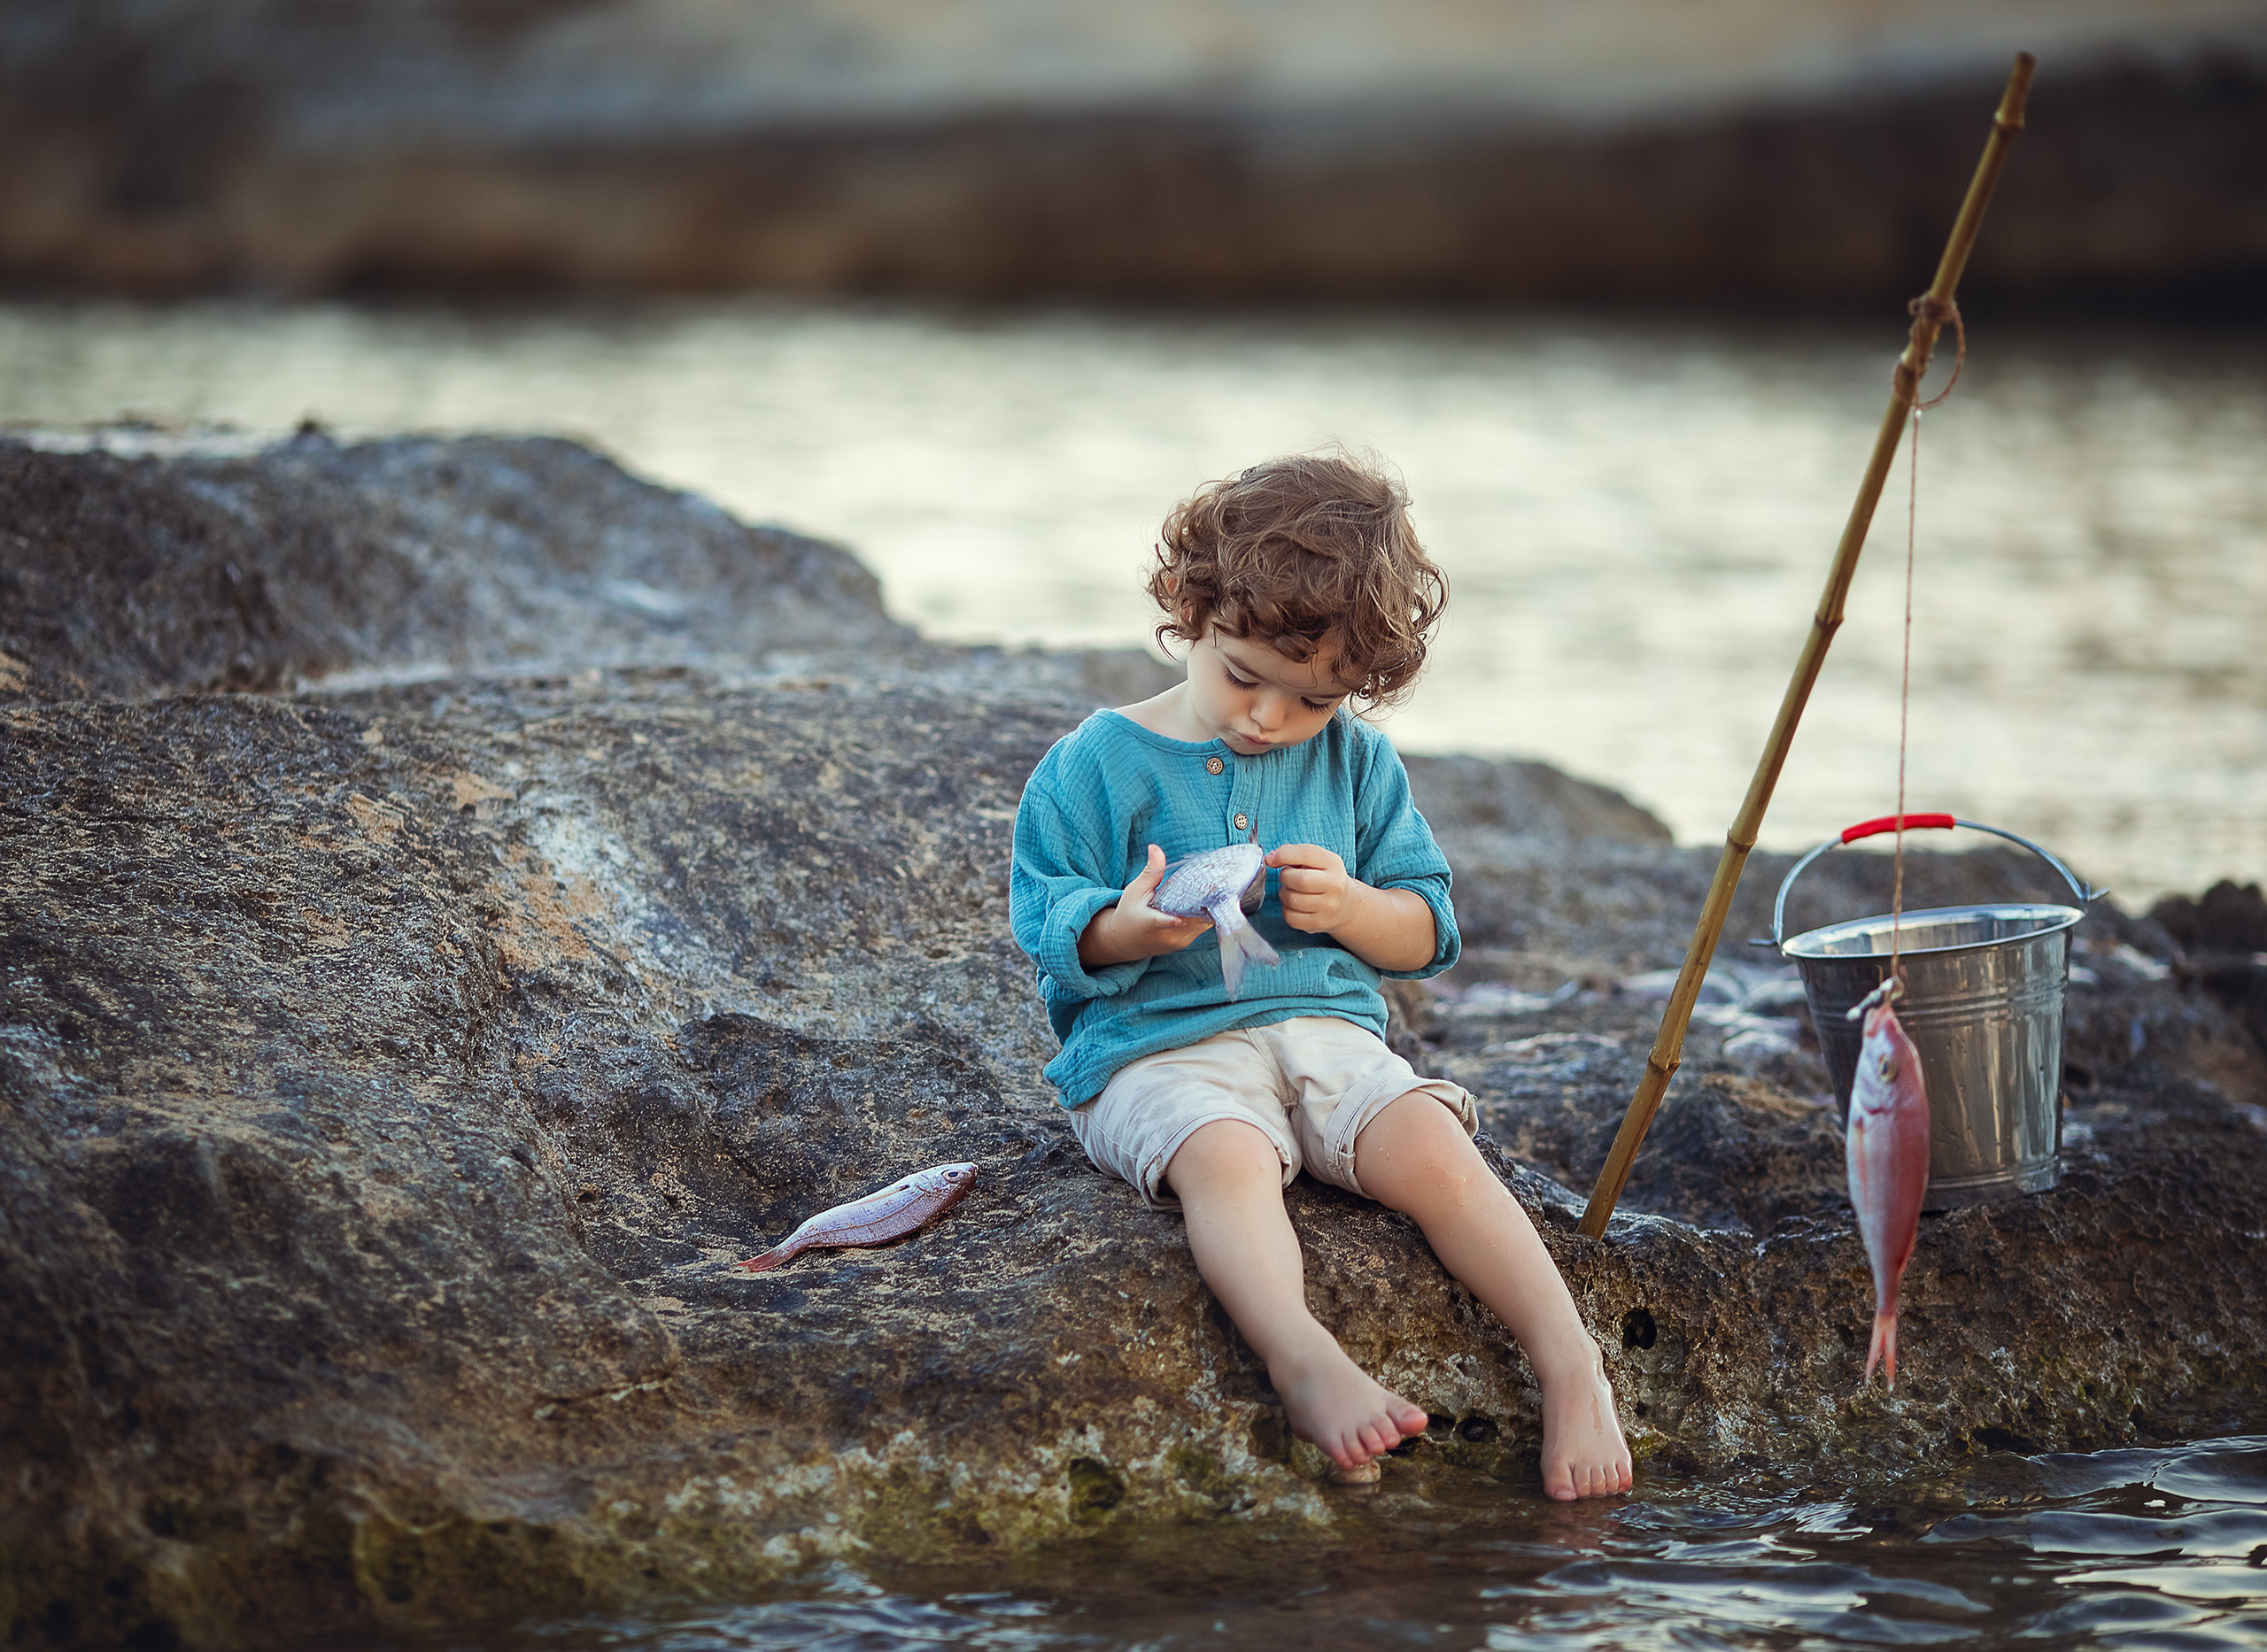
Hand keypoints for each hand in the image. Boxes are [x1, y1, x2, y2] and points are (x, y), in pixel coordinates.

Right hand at [1078, 844, 1212, 966]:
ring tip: (1217, 886)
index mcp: (1149, 923)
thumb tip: (1155, 848)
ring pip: (1202, 922)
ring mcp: (1178, 941)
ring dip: (1209, 905)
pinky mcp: (1187, 942)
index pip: (1160, 922)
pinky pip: (1202, 925)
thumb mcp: (1136, 890)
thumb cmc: (1130, 911)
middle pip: (1191, 918)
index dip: (1170, 921)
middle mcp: (1166, 935)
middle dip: (1204, 900)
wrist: (1127, 941)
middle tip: (1217, 881)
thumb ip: (1150, 872)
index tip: (1178, 919)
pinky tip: (1210, 898)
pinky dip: (1207, 911)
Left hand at [1266, 843, 1354, 933]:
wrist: (1346, 904)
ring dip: (1284, 894)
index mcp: (1333, 863)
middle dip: (1285, 878)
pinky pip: (1290, 917)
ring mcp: (1329, 906)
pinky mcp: (1320, 923)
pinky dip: (1286, 910)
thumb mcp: (1316, 860)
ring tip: (1292, 891)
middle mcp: (1335, 885)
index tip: (1271, 859)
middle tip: (1288, 878)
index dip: (1283, 855)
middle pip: (1299, 880)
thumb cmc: (1323, 878)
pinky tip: (1294, 905)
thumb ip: (1293, 853)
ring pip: (1292, 899)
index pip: (1306, 854)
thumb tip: (1270, 859)